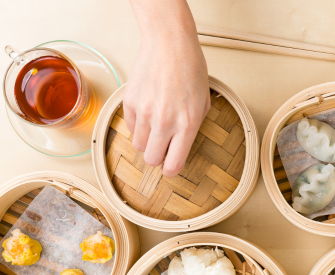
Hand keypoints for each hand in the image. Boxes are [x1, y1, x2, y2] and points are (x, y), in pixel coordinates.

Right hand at [125, 0, 209, 176]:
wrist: (170, 44)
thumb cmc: (191, 70)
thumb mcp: (203, 102)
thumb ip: (193, 127)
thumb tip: (181, 146)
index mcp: (187, 124)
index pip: (174, 165)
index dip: (171, 170)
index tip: (171, 167)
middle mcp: (165, 122)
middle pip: (152, 160)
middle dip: (158, 158)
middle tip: (162, 148)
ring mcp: (145, 113)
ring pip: (139, 146)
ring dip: (148, 141)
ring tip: (156, 127)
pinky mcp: (131, 103)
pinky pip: (131, 128)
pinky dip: (138, 126)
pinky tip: (148, 111)